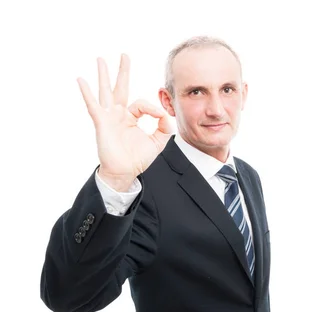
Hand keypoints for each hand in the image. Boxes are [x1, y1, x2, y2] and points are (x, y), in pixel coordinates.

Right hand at [77, 54, 171, 191]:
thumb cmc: (138, 158)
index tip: (160, 116)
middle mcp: (118, 114)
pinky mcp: (102, 123)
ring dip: (103, 75)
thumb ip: (164, 127)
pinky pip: (93, 105)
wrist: (125, 172)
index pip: (142, 104)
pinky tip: (81, 80)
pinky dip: (87, 93)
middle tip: (124, 55)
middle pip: (121, 88)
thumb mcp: (158, 142)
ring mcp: (108, 117)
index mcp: (130, 117)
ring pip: (106, 92)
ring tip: (100, 59)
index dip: (153, 108)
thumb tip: (166, 115)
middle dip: (123, 71)